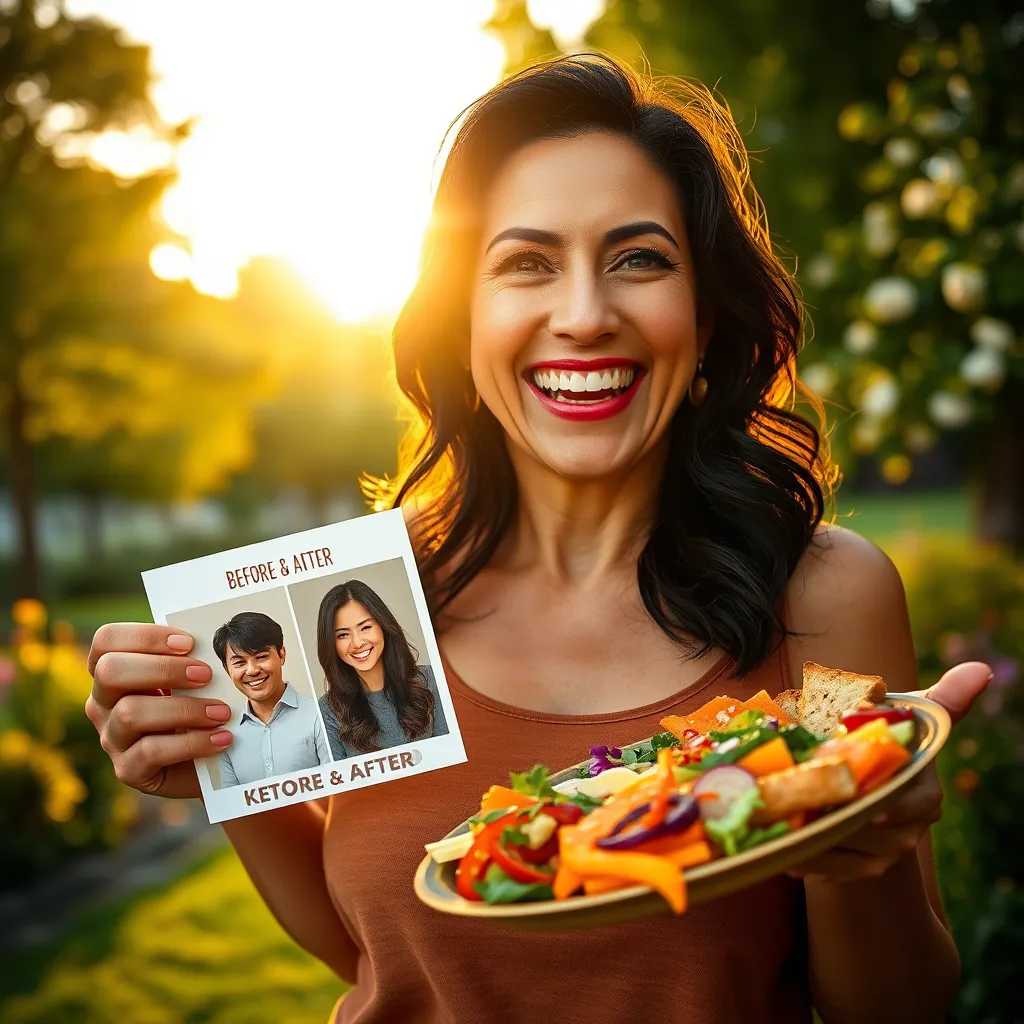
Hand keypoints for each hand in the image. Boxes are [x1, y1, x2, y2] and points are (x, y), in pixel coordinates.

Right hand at [85, 624, 233, 798]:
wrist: (205, 763)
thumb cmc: (198, 708)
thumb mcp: (191, 680)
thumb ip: (191, 658)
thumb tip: (214, 637)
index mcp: (113, 671)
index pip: (107, 640)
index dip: (145, 636)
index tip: (188, 643)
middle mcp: (102, 702)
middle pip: (110, 671)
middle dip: (164, 668)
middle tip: (206, 675)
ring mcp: (111, 737)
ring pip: (130, 713)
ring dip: (184, 709)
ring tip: (221, 712)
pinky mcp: (127, 769)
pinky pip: (150, 751)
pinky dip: (192, 743)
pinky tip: (220, 738)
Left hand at [788, 660, 991, 882]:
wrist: (873, 774)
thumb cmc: (890, 736)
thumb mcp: (914, 715)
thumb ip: (945, 698)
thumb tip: (981, 670)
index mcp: (924, 789)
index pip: (918, 803)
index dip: (897, 807)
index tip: (871, 807)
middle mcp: (910, 825)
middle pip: (878, 832)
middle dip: (842, 821)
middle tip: (807, 811)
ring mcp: (887, 849)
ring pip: (855, 855)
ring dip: (820, 844)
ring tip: (787, 831)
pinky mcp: (861, 864)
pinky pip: (838, 871)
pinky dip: (813, 864)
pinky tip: (788, 856)